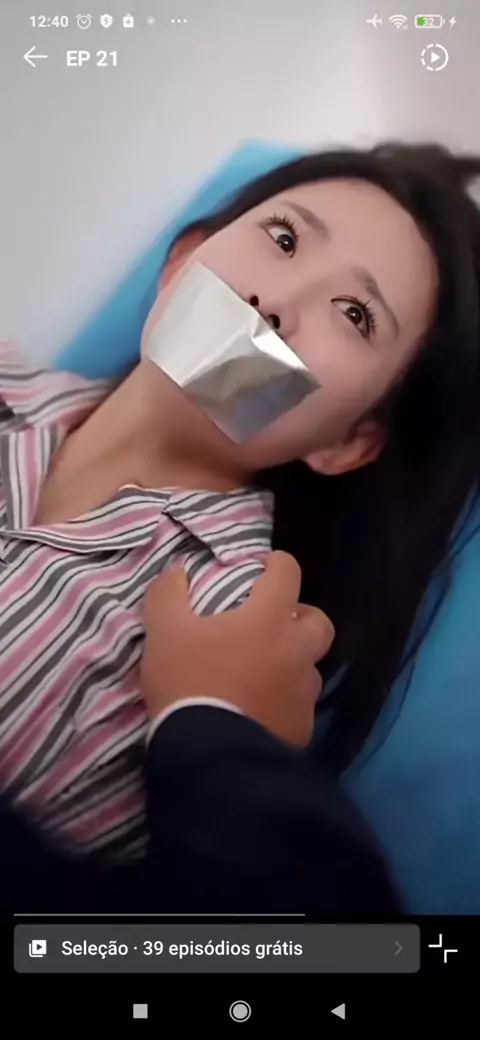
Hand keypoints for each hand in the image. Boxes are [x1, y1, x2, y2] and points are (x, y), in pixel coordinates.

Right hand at [140, 551, 334, 746]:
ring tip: (263, 673)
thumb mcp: (164, 632)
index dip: (276, 563)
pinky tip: (260, 711)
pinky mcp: (302, 728)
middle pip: (318, 622)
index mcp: (269, 619)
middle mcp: (297, 651)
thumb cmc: (189, 682)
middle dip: (300, 616)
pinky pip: (299, 707)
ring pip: (309, 667)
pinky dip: (284, 703)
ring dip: (292, 662)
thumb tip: (177, 571)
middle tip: (272, 624)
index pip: (288, 572)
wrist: (210, 754)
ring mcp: (304, 692)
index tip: (261, 567)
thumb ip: (169, 593)